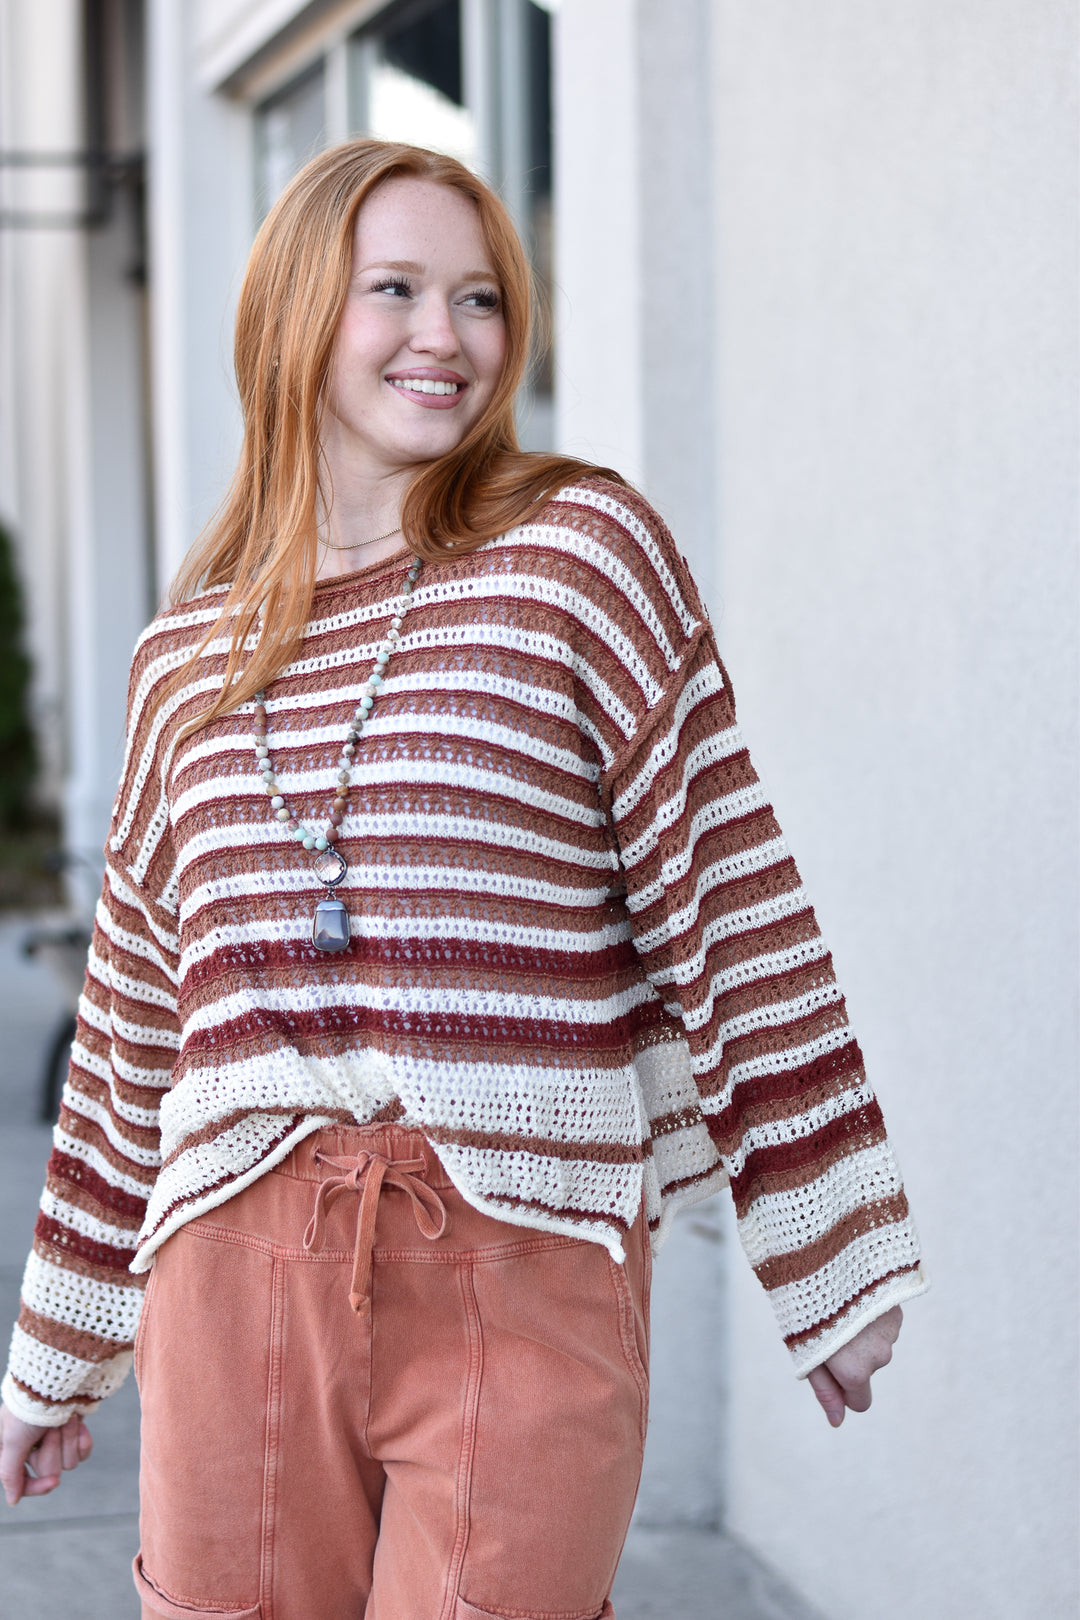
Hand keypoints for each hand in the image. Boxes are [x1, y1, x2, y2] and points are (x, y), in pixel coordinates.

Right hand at [0, 1402, 92, 1503]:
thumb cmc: (30, 1409)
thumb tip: (13, 1500)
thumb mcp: (12, 1443)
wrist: (61, 1378)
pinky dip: (83, 1439)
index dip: (37, 1487)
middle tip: (51, 1427)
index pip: (23, 1483)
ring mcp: (55, 1439)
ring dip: (69, 1438)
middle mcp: (33, 1446)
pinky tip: (79, 1421)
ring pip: (69, 1463)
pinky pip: (83, 1453)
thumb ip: (9, 1474)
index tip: (53, 1484)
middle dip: (54, 1448)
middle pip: (51, 1470)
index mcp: (12, 1449)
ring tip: (65, 1418)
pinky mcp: (74, 1432)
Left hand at [806, 1305, 902, 1427]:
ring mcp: (890, 1331)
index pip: (861, 1402)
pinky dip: (869, 1313)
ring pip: (876, 1343)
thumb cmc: (805, 1309)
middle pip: (867, 1368)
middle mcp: (879, 1356)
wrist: (821, 1256)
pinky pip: (882, 1321)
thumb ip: (825, 1390)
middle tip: (825, 1326)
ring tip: (836, 1305)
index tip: (830, 1368)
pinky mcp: (895, 1306)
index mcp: (856, 1371)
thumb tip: (837, 1421)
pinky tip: (852, 1293)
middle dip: (851, 1355)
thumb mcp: (805, 1351)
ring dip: (860, 1331)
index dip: (843, 1389)